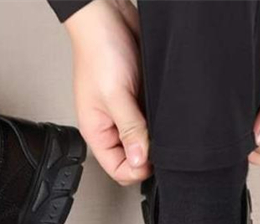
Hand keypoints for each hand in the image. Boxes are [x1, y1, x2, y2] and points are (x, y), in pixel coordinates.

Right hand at [65, 0, 150, 185]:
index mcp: (96, 132)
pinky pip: (150, 122)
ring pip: (143, 142)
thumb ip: (130, 130)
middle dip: (147, 156)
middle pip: (131, 159)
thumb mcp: (116, 96)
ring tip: (162, 126)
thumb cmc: (100, 51)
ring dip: (154, 139)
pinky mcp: (137, 100)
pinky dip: (158, 123)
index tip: (154, 159)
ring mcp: (124, 114)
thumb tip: (139, 160)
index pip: (117, 169)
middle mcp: (109, 127)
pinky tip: (163, 114)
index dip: (137, 170)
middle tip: (162, 144)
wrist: (108, 16)